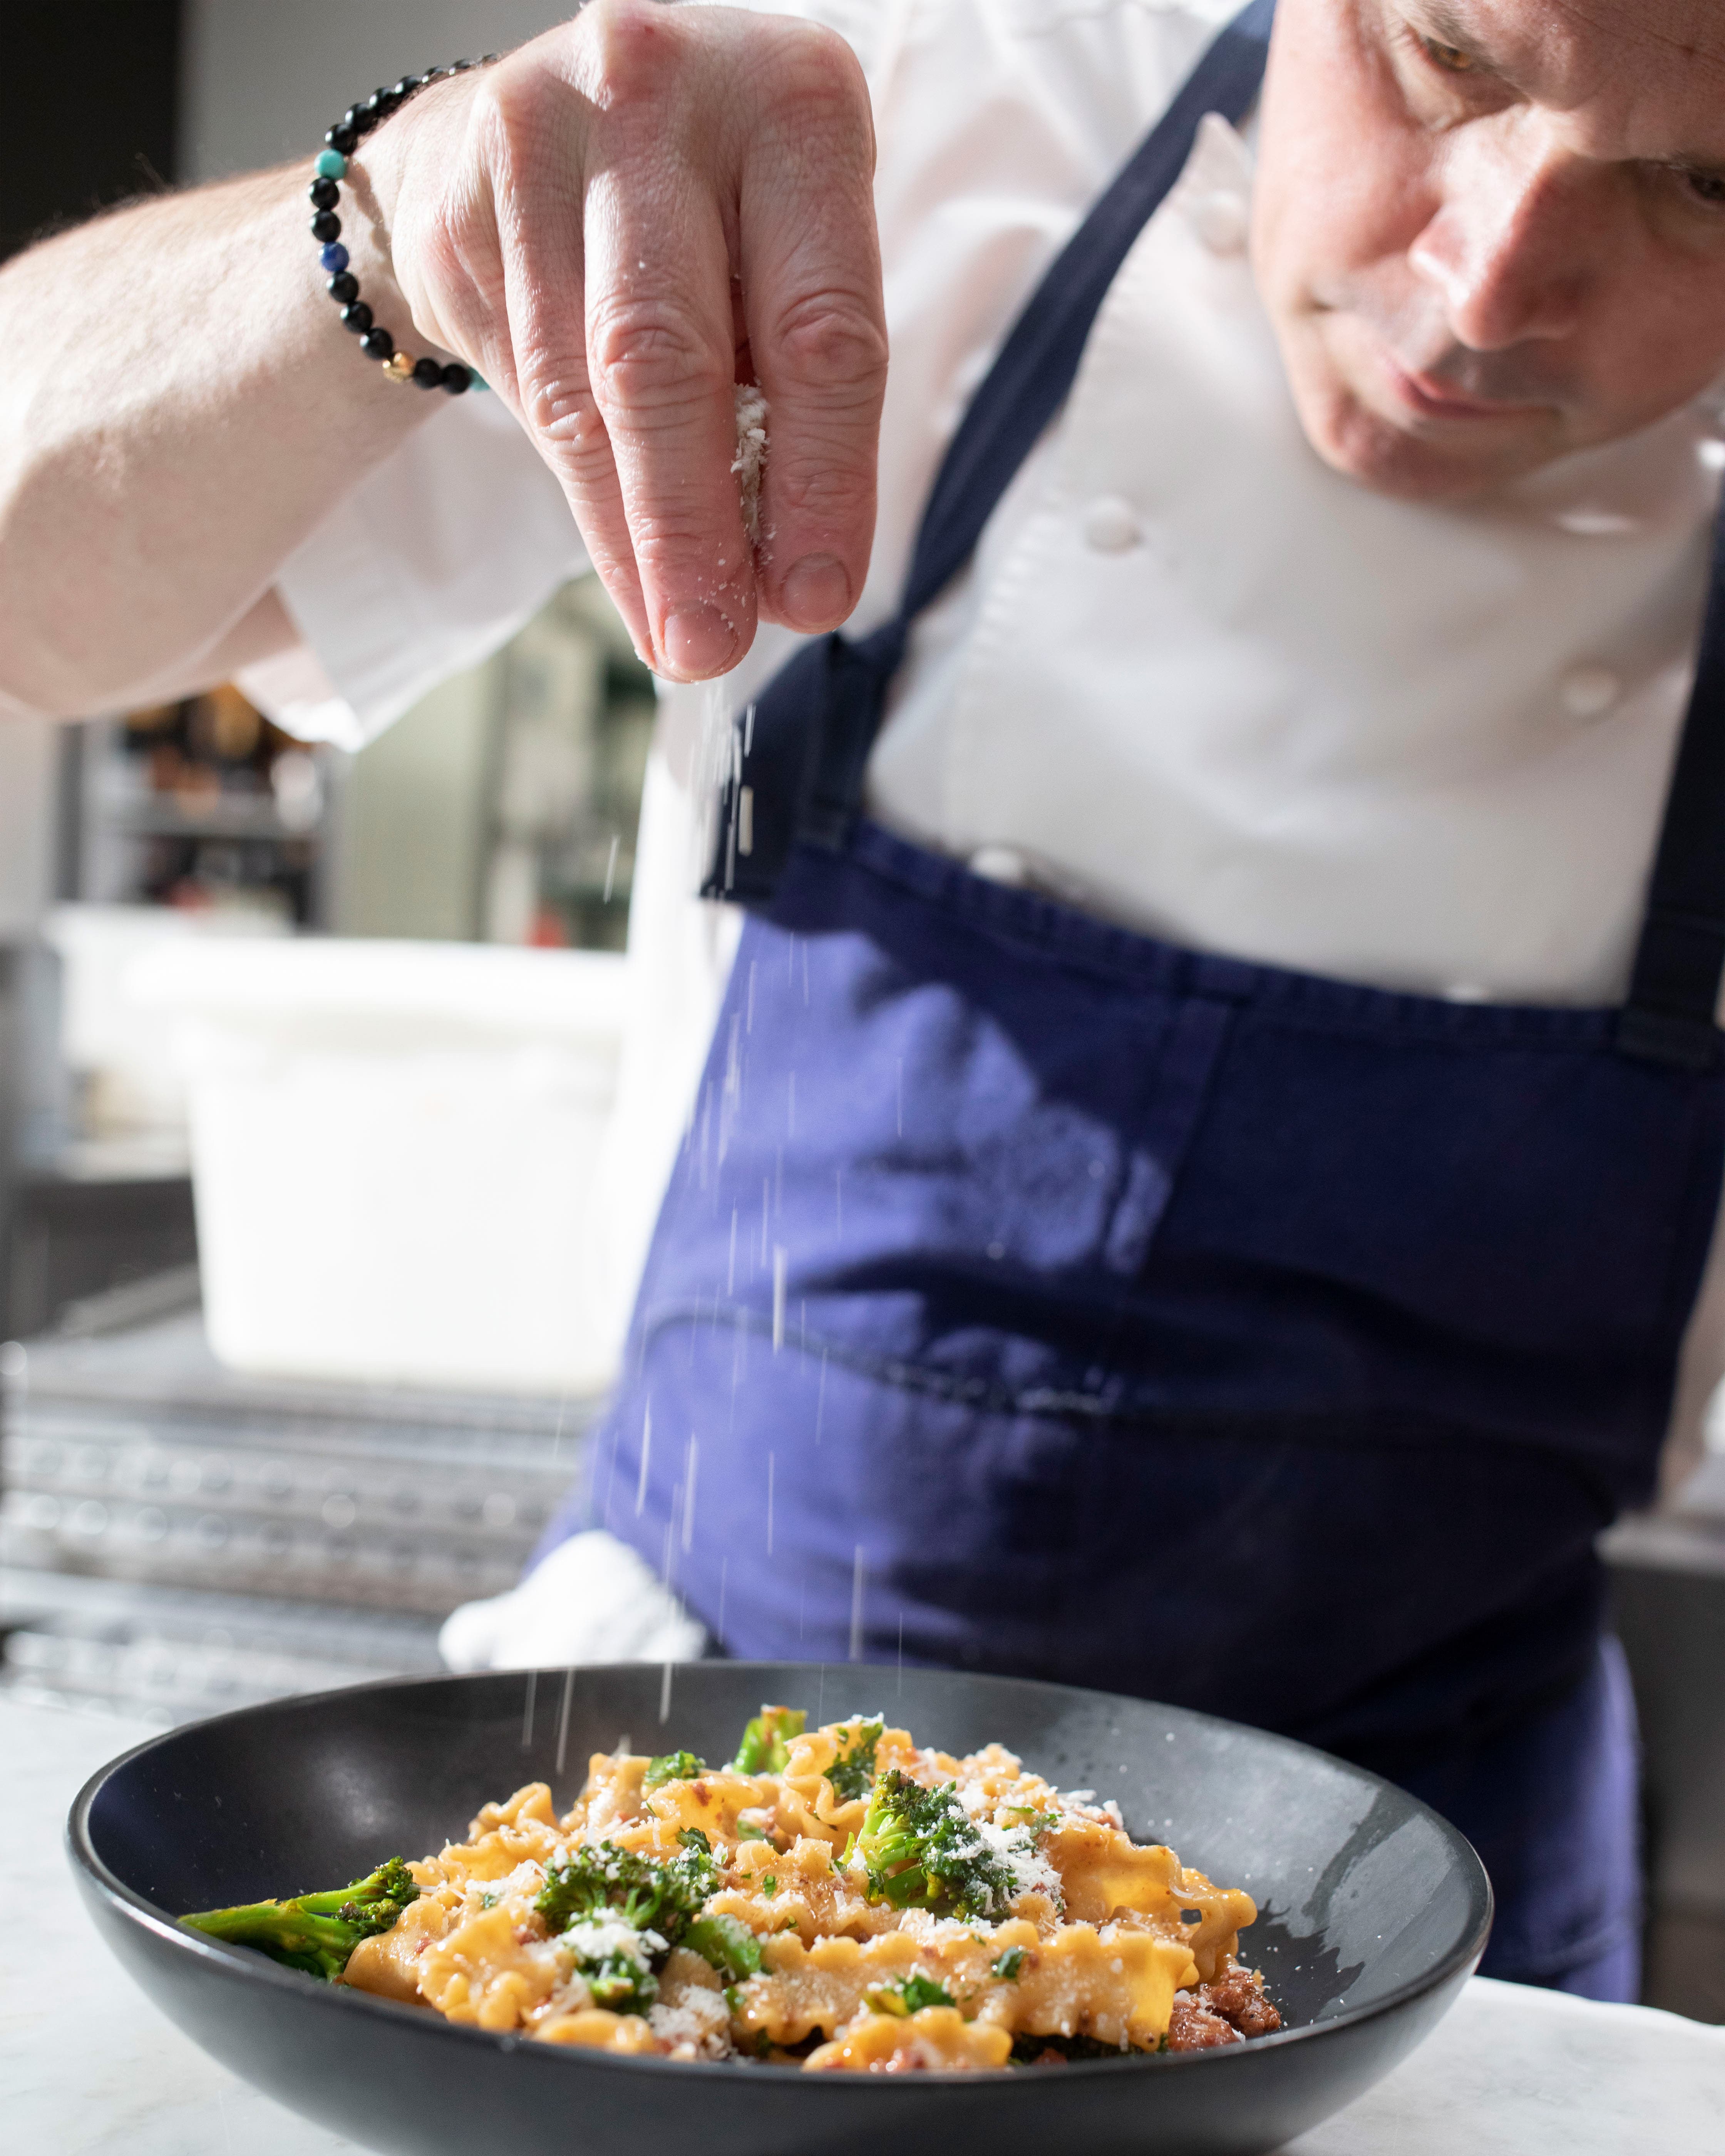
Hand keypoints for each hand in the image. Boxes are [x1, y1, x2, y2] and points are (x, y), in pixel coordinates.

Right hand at [367, 0, 887, 680]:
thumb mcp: (781, 267)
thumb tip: (786, 580)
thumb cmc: (703, 215)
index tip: (816, 598)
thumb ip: (797, 398)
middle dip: (697, 526)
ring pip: (588, 392)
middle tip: (713, 642)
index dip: (823, 482)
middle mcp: (665, 96)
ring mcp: (546, 136)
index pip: (821, 328)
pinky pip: (530, 389)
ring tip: (674, 631)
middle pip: (673, 357)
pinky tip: (627, 572)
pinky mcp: (463, 200)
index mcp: (795, 101)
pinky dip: (589, 503)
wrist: (535, 135)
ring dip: (637, 539)